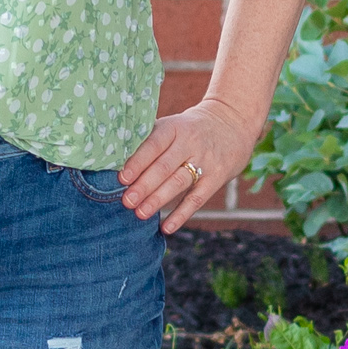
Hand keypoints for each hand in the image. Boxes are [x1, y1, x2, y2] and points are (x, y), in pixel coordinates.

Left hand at [120, 95, 259, 232]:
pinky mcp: (217, 177)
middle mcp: (190, 143)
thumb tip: (115, 160)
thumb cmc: (190, 128)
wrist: (233, 122)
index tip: (122, 178)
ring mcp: (205, 161)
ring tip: (140, 213)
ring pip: (179, 183)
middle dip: (144, 186)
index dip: (138, 162)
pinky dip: (182, 214)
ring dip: (158, 200)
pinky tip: (167, 227)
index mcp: (174, 128)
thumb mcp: (173, 124)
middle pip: (164, 167)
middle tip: (126, 201)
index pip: (154, 145)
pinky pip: (197, 198)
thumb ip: (149, 140)